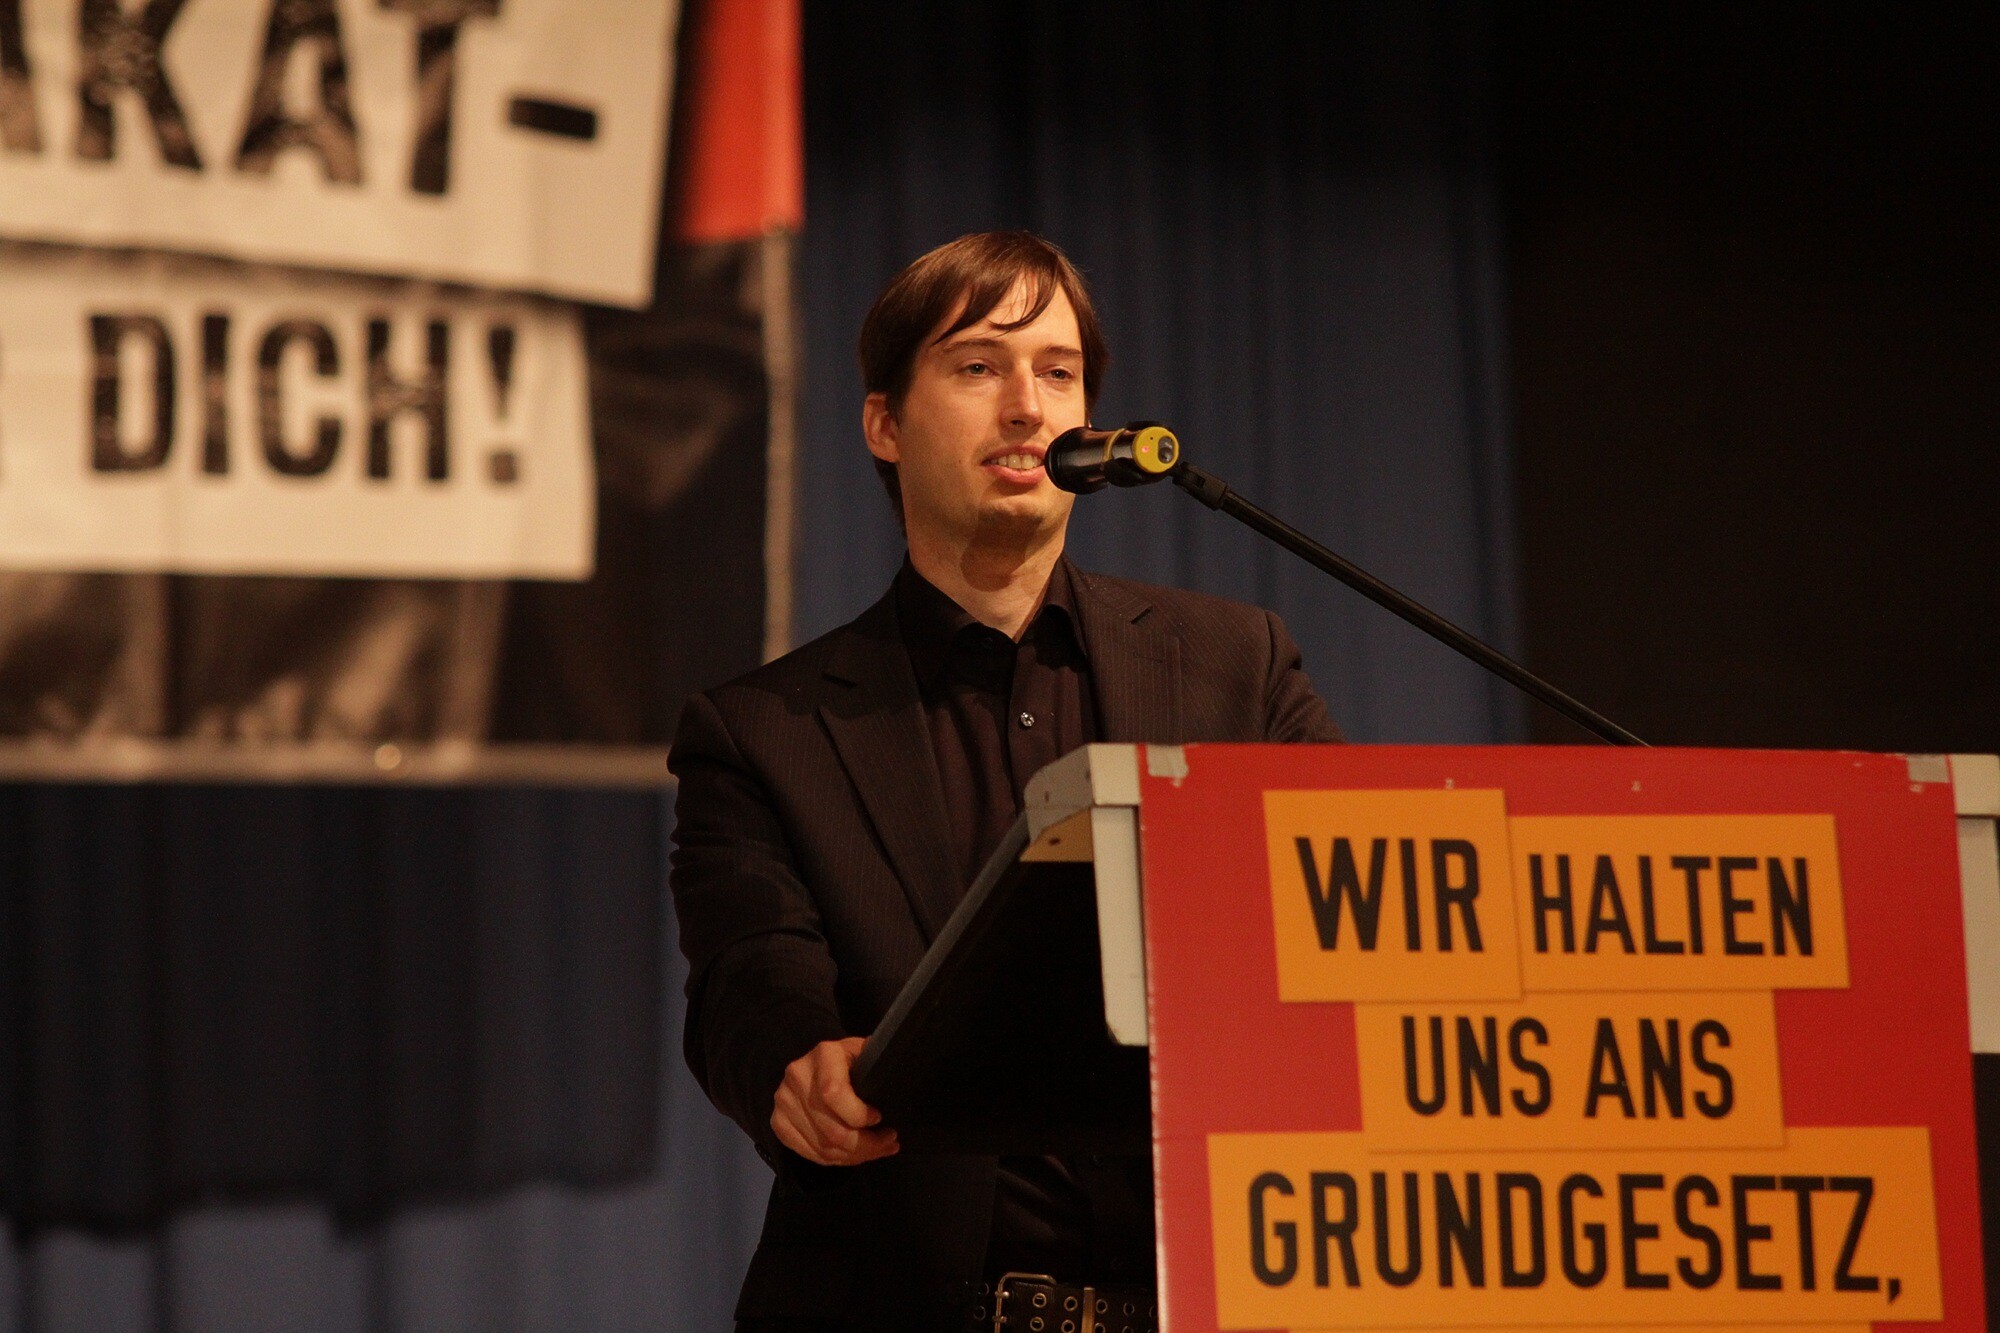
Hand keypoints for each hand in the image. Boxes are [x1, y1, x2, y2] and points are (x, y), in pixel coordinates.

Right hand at [770, 1037, 898, 1166]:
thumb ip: (877, 1066)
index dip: (858, 1114)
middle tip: (889, 1142)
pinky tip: (853, 1154)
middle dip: (866, 1144)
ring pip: (823, 1147)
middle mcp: (797, 1076)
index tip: (879, 1119)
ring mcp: (784, 1102)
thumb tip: (898, 1083)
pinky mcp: (778, 1123)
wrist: (815, 1063)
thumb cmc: (851, 1059)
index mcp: (824, 1054)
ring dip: (855, 1156)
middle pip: (832, 1129)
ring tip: (877, 1150)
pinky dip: (836, 1160)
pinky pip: (810, 1153)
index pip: (833, 1093)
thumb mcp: (866, 1053)